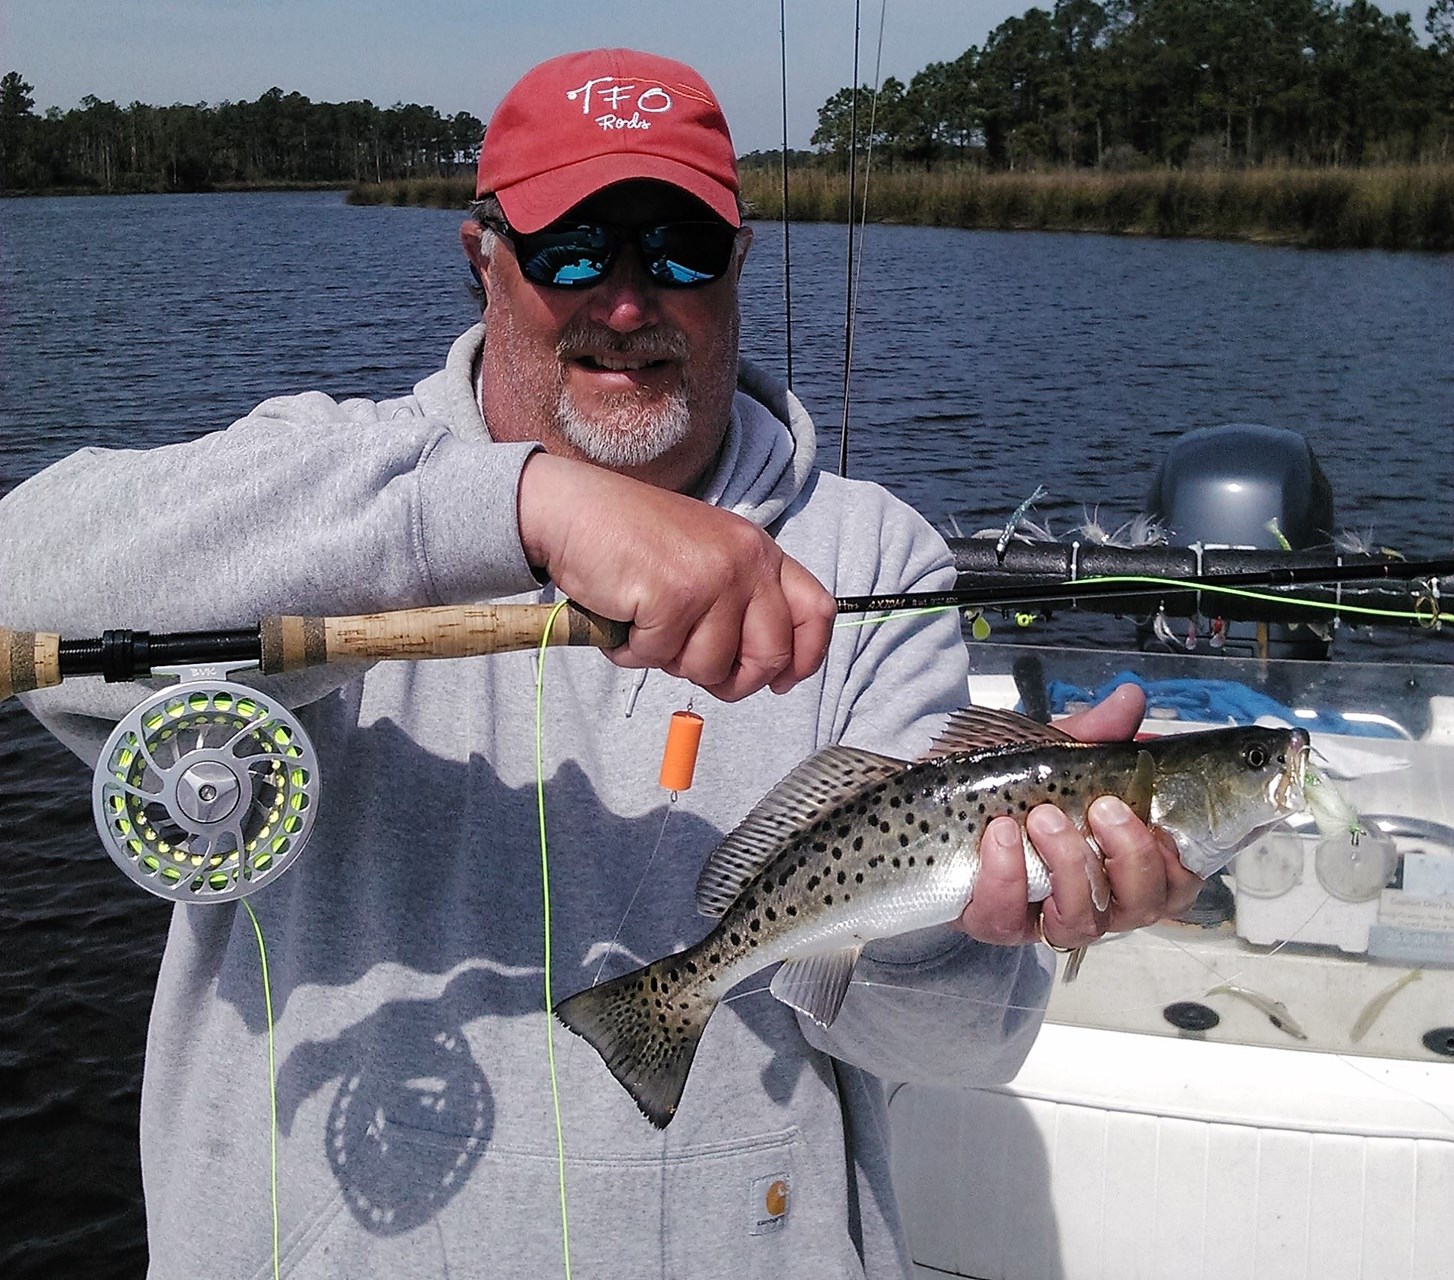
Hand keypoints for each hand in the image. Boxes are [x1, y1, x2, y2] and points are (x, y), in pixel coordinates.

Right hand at [517, 452, 835, 700]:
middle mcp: (746, 562)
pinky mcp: (674, 597)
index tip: (779, 681)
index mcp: (760, 552)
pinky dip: (631, 649)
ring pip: (710, 666)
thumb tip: (766, 671)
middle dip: (731, 679)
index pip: (817, 611)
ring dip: (668, 658)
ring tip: (645, 618)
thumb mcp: (705, 558)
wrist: (574, 510)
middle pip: (769, 656)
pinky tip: (621, 614)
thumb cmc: (633, 541)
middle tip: (689, 662)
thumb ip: (740, 601)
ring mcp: (713, 578)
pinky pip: (659, 657)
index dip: (805, 658)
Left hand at [955, 684, 1201, 947]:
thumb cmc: (1018, 787)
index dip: (1175, 859)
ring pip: (1082, 919)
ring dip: (1068, 863)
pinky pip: (1007, 916)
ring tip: (1042, 815)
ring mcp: (1047, 917)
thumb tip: (1131, 696)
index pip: (1177, 880)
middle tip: (1101, 808)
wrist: (942, 803)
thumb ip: (1097, 733)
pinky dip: (1006, 875)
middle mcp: (1099, 901)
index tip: (1153, 815)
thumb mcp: (1058, 756)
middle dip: (1129, 856)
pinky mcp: (995, 922)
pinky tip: (998, 836)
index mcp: (1126, 862)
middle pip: (1143, 906)